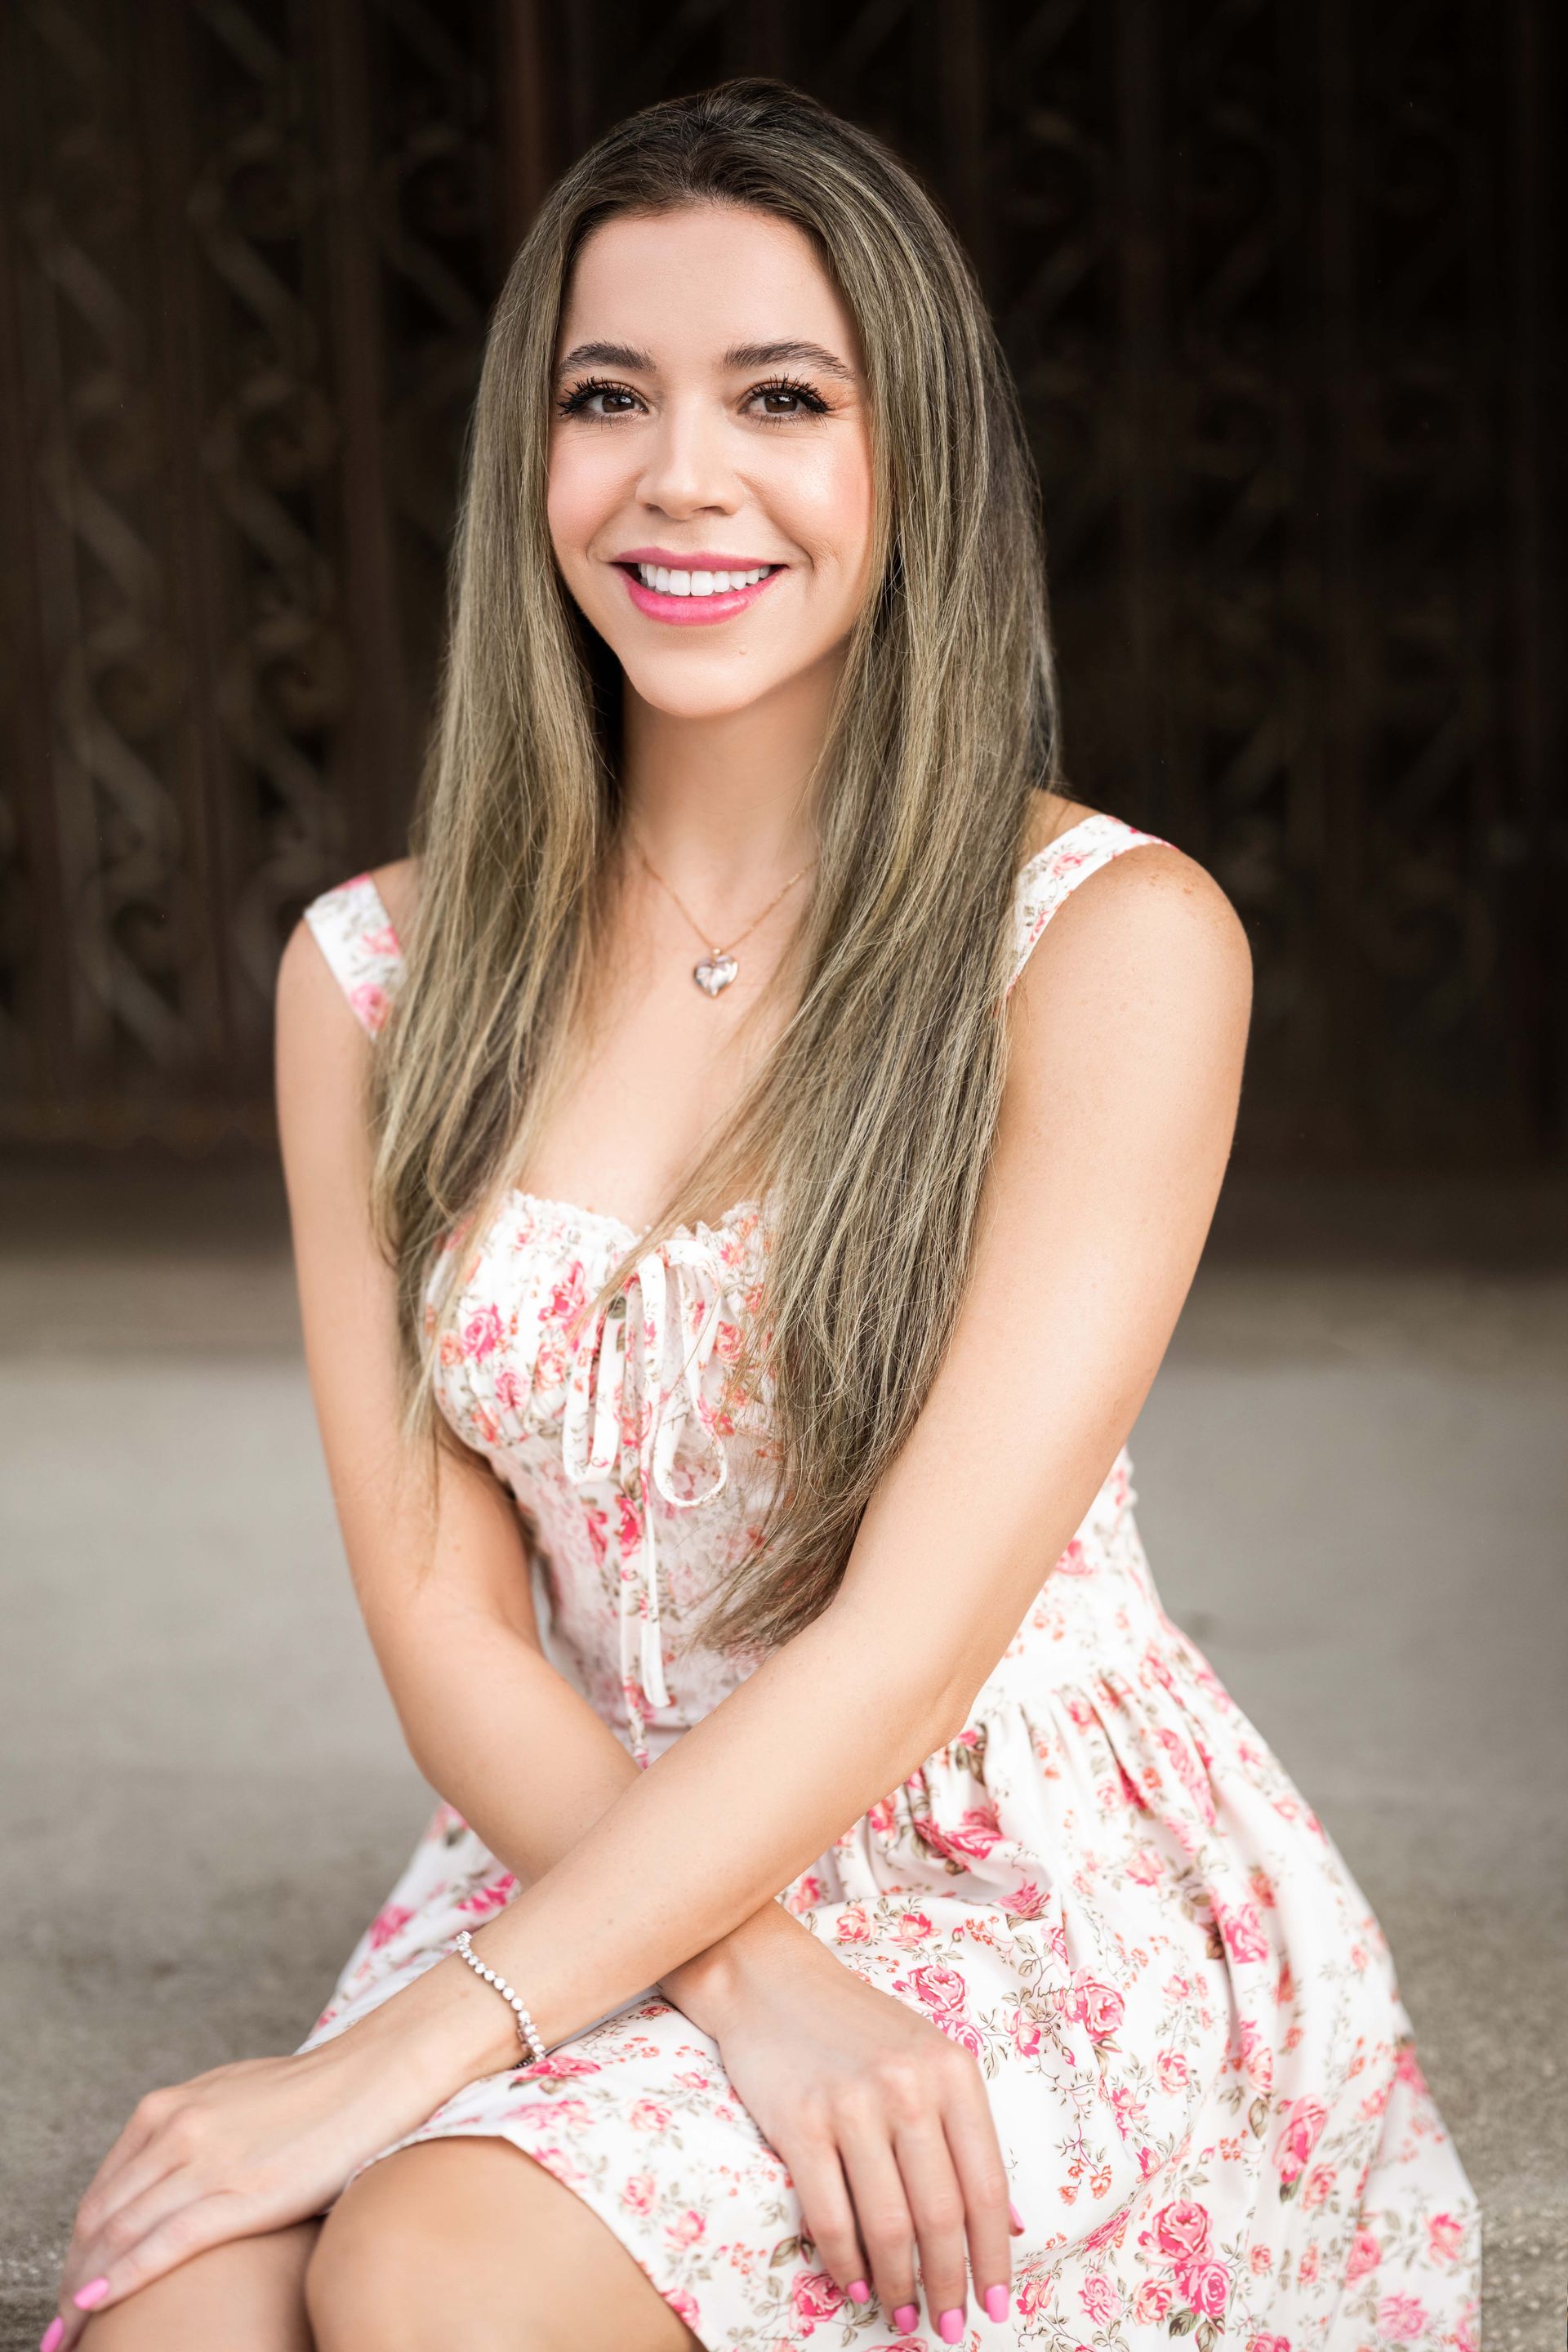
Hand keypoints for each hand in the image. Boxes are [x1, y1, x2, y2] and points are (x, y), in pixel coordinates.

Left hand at [46, 2013, 452, 2347]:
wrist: (371, 2076)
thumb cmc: (308, 2093)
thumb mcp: (228, 2098)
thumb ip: (187, 2130)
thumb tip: (162, 2173)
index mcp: (168, 2106)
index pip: (101, 2190)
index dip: (81, 2245)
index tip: (78, 2281)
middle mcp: (176, 2128)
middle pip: (101, 2217)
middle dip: (78, 2273)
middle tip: (68, 2318)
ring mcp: (205, 2159)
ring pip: (122, 2233)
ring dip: (90, 2286)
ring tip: (79, 2327)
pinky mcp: (239, 2192)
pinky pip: (163, 2245)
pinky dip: (123, 2278)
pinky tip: (100, 2304)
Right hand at [700, 1928, 1019, 2340]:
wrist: (771, 1979)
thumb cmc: (856, 2025)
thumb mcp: (927, 2058)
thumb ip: (964, 2132)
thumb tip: (1009, 2223)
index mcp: (953, 2072)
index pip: (987, 2185)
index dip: (994, 2256)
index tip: (998, 2304)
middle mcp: (909, 2087)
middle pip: (941, 2215)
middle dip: (948, 2284)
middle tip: (949, 2326)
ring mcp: (852, 2104)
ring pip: (888, 2225)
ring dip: (899, 2284)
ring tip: (901, 2313)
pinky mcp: (799, 2122)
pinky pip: (831, 2217)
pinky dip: (846, 2264)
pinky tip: (856, 2284)